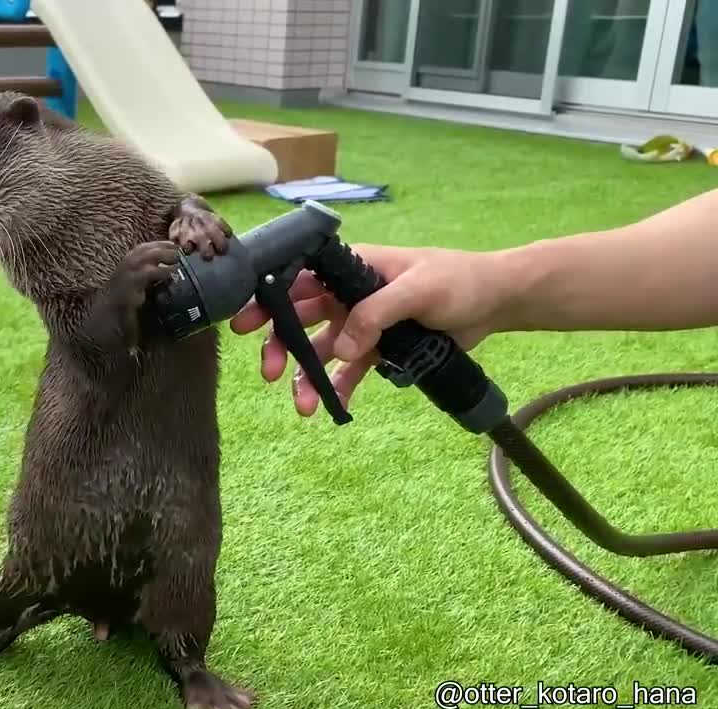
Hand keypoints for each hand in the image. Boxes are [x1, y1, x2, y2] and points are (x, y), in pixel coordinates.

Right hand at [229, 244, 509, 416]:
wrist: (494, 302)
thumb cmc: (457, 281)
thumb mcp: (418, 290)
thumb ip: (377, 313)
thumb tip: (341, 349)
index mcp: (350, 268)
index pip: (297, 278)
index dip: (267, 299)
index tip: (245, 324)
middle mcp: (347, 294)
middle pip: (298, 320)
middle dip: (279, 347)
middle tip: (269, 373)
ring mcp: (360, 323)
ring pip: (320, 351)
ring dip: (306, 377)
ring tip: (303, 406)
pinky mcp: (376, 349)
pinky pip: (347, 371)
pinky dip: (336, 389)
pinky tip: (330, 407)